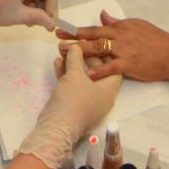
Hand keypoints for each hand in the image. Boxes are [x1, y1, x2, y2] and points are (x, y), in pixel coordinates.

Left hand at [0, 0, 58, 29]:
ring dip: (37, 6)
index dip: (53, 1)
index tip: (47, 17)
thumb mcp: (17, 16)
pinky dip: (29, 3)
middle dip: (45, 5)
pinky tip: (22, 14)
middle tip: (39, 22)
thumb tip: (52, 24)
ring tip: (29, 21)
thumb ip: (37, 18)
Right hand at [16, 43, 120, 168]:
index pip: (112, 67)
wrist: (56, 127)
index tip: (95, 41)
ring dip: (71, 63)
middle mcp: (100, 95)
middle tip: (72, 43)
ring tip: (61, 49)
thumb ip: (76, 58)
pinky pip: (71, 84)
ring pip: (81, 77)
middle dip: (82, 56)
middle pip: (95, 70)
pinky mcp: (72, 103)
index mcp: (109, 89)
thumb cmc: (74, 100)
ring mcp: (86, 100)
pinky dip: (65, 73)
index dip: (104, 52)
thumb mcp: (76, 75)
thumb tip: (76, 46)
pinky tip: (57, 61)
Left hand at [62, 11, 168, 81]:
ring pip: (98, 50)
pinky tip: (86, 74)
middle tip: (58, 41)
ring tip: (65, 55)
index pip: (95, 28)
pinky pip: (110, 67)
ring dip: (80, 52)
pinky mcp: (128, 64)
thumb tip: (102, 15)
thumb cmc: (157, 40)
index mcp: (120, 27)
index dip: (77, 30)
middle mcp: (119, 37)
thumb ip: (117, 22)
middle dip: (73, 39)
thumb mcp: (137, 25)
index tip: (62, 30)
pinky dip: (98, 70)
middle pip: (92, 37)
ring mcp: (123, 50)